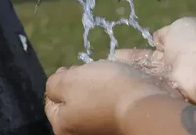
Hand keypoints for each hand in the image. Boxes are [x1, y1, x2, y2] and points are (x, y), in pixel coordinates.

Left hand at [44, 60, 168, 134]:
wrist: (144, 103)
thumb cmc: (103, 90)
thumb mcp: (69, 80)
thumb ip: (54, 83)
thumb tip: (55, 85)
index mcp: (62, 126)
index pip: (51, 100)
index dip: (61, 79)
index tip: (74, 68)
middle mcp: (79, 134)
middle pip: (72, 102)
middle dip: (79, 84)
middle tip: (91, 72)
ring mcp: (99, 131)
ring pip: (90, 103)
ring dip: (96, 88)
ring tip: (107, 77)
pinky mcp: (117, 126)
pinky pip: (107, 107)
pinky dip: (110, 96)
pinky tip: (118, 86)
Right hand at [114, 17, 195, 102]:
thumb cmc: (194, 41)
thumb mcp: (178, 27)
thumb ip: (164, 34)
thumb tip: (156, 38)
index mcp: (177, 43)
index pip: (154, 47)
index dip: (138, 51)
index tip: (119, 53)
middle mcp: (172, 63)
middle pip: (146, 64)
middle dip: (129, 62)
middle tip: (110, 61)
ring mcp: (167, 79)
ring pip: (144, 74)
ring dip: (129, 72)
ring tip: (109, 70)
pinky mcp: (164, 92)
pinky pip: (146, 85)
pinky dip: (133, 82)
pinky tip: (117, 80)